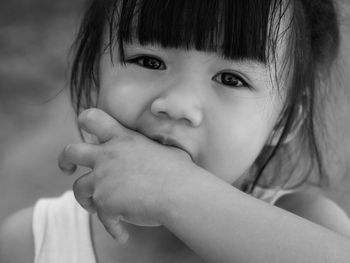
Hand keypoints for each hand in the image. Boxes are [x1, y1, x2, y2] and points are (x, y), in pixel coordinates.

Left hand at [58, 108, 194, 242]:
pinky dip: (113, 227)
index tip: (86, 134)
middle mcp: (108, 156)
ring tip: (96, 209)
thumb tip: (160, 151)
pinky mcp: (105, 202)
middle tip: (67, 170)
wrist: (180, 192)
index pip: (93, 118)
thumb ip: (152, 148)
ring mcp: (103, 179)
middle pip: (71, 152)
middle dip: (64, 161)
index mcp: (122, 138)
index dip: (85, 121)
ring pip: (78, 189)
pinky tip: (122, 235)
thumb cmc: (180, 172)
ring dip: (86, 201)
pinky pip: (104, 219)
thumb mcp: (165, 149)